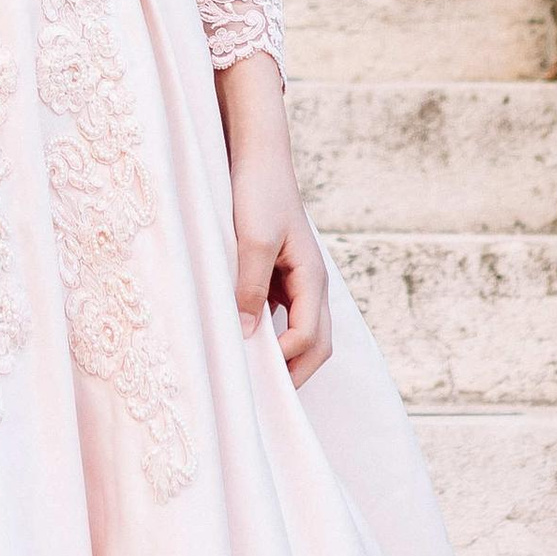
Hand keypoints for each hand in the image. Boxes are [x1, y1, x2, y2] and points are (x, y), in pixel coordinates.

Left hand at [216, 50, 331, 384]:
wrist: (258, 156)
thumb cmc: (257, 193)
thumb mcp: (251, 239)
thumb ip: (249, 288)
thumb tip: (245, 336)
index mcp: (312, 279)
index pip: (308, 338)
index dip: (283, 361)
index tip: (250, 370)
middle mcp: (312, 285)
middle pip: (315, 345)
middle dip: (293, 375)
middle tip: (259, 399)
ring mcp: (298, 281)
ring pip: (301, 333)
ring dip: (282, 358)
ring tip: (250, 378)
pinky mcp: (280, 275)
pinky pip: (282, 316)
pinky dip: (269, 336)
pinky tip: (241, 342)